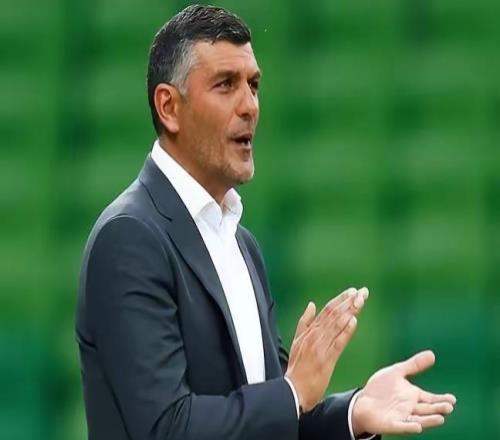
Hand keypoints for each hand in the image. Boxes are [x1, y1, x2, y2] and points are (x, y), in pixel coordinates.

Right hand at [286, 287, 368, 411]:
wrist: (293, 390)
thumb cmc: (297, 368)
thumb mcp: (297, 341)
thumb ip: (304, 322)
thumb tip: (312, 305)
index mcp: (309, 331)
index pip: (327, 310)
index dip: (340, 300)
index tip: (352, 291)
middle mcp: (315, 336)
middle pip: (334, 314)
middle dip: (349, 302)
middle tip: (362, 292)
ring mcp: (321, 347)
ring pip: (337, 325)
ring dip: (350, 311)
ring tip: (361, 300)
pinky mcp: (327, 360)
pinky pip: (338, 343)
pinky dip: (346, 331)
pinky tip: (353, 321)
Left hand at [352, 350, 455, 435]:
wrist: (362, 401)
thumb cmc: (380, 388)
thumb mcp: (397, 372)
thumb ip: (413, 365)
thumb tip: (432, 354)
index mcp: (413, 395)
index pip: (431, 398)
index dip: (442, 399)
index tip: (452, 399)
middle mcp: (411, 407)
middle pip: (428, 409)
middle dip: (438, 408)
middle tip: (448, 407)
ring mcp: (402, 417)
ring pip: (419, 419)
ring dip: (429, 420)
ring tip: (440, 418)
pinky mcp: (392, 424)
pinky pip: (402, 426)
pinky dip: (410, 427)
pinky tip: (417, 426)